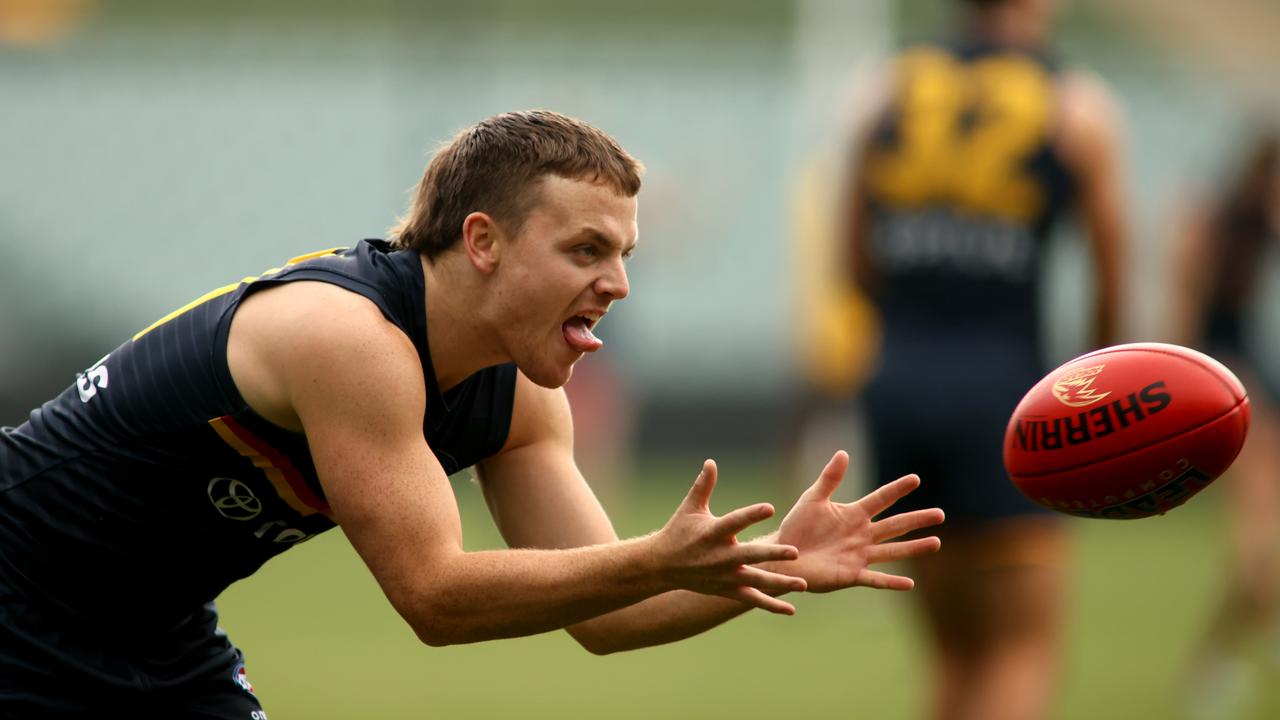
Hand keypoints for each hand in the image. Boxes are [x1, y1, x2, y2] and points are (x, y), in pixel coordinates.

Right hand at [653, 460, 808, 614]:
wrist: (662, 566)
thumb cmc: (679, 531)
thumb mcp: (690, 508)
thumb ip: (703, 485)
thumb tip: (711, 461)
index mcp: (713, 533)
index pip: (735, 522)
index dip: (752, 514)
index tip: (770, 507)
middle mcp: (721, 556)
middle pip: (750, 555)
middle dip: (772, 554)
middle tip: (795, 552)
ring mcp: (725, 576)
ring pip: (756, 581)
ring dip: (780, 583)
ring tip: (802, 584)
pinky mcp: (727, 590)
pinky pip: (752, 599)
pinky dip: (771, 605)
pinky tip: (791, 610)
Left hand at [774, 451, 942, 592]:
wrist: (784, 556)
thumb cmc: (796, 527)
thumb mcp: (812, 499)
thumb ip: (829, 479)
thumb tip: (844, 453)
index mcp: (853, 514)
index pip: (881, 499)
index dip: (897, 489)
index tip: (915, 478)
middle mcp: (862, 535)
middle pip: (894, 525)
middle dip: (917, 519)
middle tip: (940, 514)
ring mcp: (859, 555)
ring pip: (892, 551)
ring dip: (914, 547)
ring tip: (936, 543)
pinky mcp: (851, 575)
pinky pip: (875, 579)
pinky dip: (892, 582)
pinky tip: (910, 583)